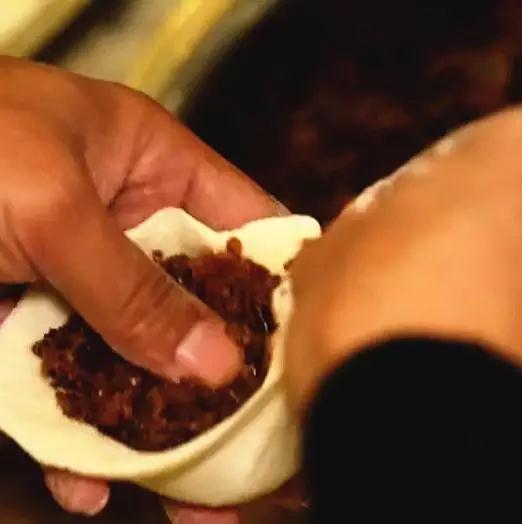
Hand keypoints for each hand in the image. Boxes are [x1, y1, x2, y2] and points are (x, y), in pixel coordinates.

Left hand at [0, 57, 280, 521]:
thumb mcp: (48, 203)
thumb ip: (132, 287)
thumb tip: (215, 363)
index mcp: (150, 165)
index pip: (245, 223)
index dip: (281, 282)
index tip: (307, 347)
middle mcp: (122, 225)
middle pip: (196, 306)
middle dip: (224, 376)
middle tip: (255, 441)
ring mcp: (74, 279)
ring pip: (137, 357)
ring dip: (159, 422)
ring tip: (191, 491)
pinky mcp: (22, 324)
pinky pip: (64, 385)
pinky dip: (74, 435)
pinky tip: (89, 481)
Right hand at [284, 101, 521, 468]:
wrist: (423, 445)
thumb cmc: (377, 312)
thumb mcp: (343, 240)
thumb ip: (386, 220)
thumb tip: (390, 240)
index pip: (485, 153)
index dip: (436, 193)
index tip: (403, 230)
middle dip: (494, 239)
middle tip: (431, 281)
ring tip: (454, 346)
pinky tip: (480, 388)